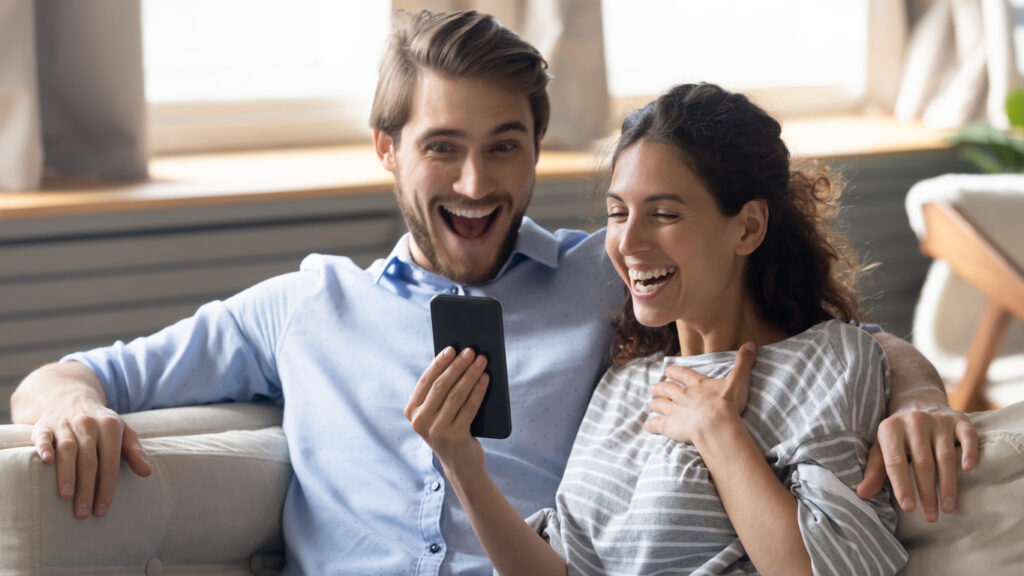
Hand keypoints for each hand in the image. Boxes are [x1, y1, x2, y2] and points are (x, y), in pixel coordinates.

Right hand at [31, 397, 150, 518]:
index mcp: (110, 426)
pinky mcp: (44, 425)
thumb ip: (134, 452)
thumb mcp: (123, 432)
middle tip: (83, 512)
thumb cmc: (101, 424)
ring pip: (67, 450)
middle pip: (89, 460)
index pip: (110, 462)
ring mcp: (65, 424)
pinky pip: (43, 436)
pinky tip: (46, 461)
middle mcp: (88, 424)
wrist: (72, 399)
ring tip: (66, 496)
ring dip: (67, 473)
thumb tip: (147, 472)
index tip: (102, 509)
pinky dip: (44, 447)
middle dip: (86, 488)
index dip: (107, 487)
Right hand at [405, 347, 489, 472]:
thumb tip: (456, 359)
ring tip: (482, 361)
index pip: (425, 381)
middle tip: (471, 351)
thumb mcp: (438, 412)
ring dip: (470, 374)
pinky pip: (469, 407)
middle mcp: (420, 421)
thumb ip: (440, 392)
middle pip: (441, 385)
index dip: (439, 363)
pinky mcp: (454, 436)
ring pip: (456, 394)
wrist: (461, 464)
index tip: (452, 348)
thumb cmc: (451, 429)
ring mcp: (436, 430)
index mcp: (411, 411)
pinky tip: (485, 379)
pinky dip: (478, 390)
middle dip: (458, 365)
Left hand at [645, 343, 756, 443]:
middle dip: (660, 387)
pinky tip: (648, 425)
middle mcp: (682, 395)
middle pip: (667, 388)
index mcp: (697, 384)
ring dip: (654, 403)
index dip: (675, 372)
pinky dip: (650, 425)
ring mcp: (673, 410)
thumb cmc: (728, 404)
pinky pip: (655, 425)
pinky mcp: (668, 426)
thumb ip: (743, 363)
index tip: (668, 370)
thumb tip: (751, 344)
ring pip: (659, 404)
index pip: (682, 374)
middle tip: (654, 387)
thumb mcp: (738, 380)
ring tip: (651, 403)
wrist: (716, 425)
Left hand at [857, 406, 977, 521]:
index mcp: (890, 429)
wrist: (917, 401)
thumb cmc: (898, 434)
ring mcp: (938, 420)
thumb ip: (875, 470)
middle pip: (922, 462)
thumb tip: (861, 494)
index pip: (895, 461)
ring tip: (948, 508)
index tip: (909, 508)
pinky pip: (967, 437)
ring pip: (945, 456)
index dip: (901, 485)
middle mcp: (914, 422)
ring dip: (948, 484)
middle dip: (927, 492)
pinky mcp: (959, 420)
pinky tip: (968, 470)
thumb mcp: (881, 448)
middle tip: (931, 516)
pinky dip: (969, 452)